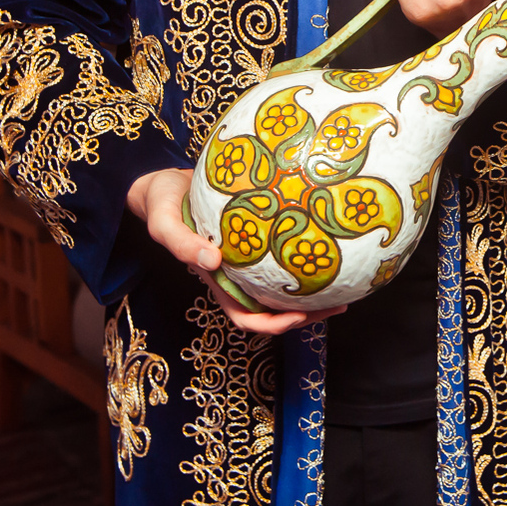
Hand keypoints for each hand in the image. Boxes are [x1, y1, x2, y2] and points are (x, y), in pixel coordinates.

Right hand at [127, 168, 342, 334]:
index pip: (245, 316)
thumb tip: (211, 261)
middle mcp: (237, 275)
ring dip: (312, 292)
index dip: (272, 325)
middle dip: (306, 314)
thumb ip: (182, 243)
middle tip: (339, 306)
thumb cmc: (162, 203)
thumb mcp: (163, 222)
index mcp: (216, 280)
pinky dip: (304, 258)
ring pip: (284, 286)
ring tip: (344, 284)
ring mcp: (249, 258)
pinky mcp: (257, 237)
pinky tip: (325, 245)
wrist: (165, 180)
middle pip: (275, 308)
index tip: (297, 317)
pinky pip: (284, 255)